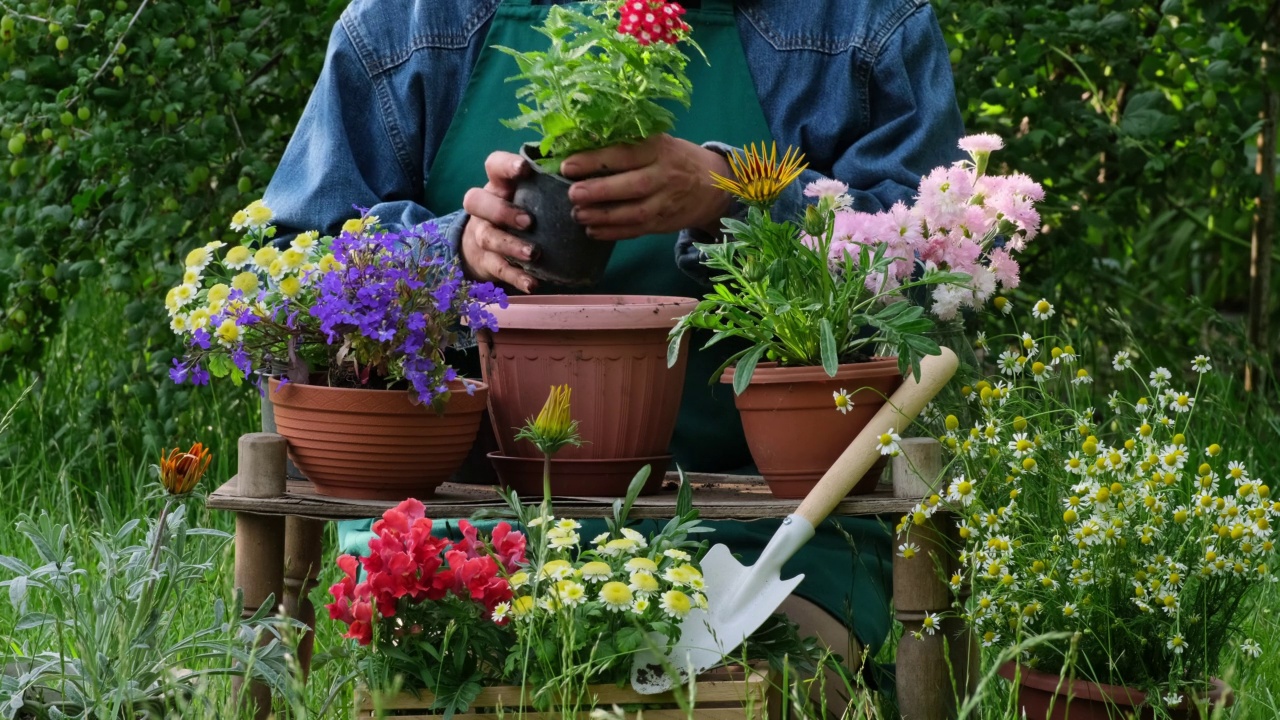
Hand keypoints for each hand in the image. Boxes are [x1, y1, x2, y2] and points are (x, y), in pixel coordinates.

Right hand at [460, 151, 539, 292]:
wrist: (484, 247)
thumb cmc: (518, 211)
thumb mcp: (528, 195)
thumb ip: (549, 186)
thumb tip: (591, 178)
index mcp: (498, 185)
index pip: (493, 166)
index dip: (505, 165)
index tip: (524, 169)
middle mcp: (484, 207)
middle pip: (476, 201)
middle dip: (502, 210)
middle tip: (528, 221)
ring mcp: (482, 234)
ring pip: (488, 237)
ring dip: (511, 245)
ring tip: (533, 254)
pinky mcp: (487, 261)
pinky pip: (499, 269)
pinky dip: (516, 277)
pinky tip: (531, 283)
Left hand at [559, 134, 732, 240]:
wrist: (715, 186)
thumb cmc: (677, 159)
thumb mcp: (660, 143)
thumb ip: (630, 148)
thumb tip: (582, 151)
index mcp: (661, 149)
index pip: (626, 154)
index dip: (596, 161)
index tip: (568, 166)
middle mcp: (666, 176)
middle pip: (632, 186)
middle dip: (599, 192)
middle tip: (572, 194)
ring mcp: (667, 202)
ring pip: (634, 213)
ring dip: (603, 216)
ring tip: (578, 215)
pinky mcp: (664, 223)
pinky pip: (637, 230)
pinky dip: (614, 233)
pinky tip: (593, 231)